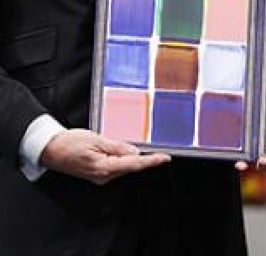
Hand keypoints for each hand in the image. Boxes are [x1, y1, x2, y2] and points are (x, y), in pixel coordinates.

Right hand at [40, 129, 169, 184]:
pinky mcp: (96, 173)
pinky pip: (115, 166)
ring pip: (124, 166)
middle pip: (131, 167)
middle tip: (158, 151)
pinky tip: (125, 152)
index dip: (151, 161)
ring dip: (133, 158)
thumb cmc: (69, 143)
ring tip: (137, 148)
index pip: (134, 164)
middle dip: (145, 159)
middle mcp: (103, 176)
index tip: (165, 158)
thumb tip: (135, 152)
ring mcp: (100, 176)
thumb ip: (118, 147)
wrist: (49, 149)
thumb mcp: (97, 140)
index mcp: (104, 167)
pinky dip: (123, 159)